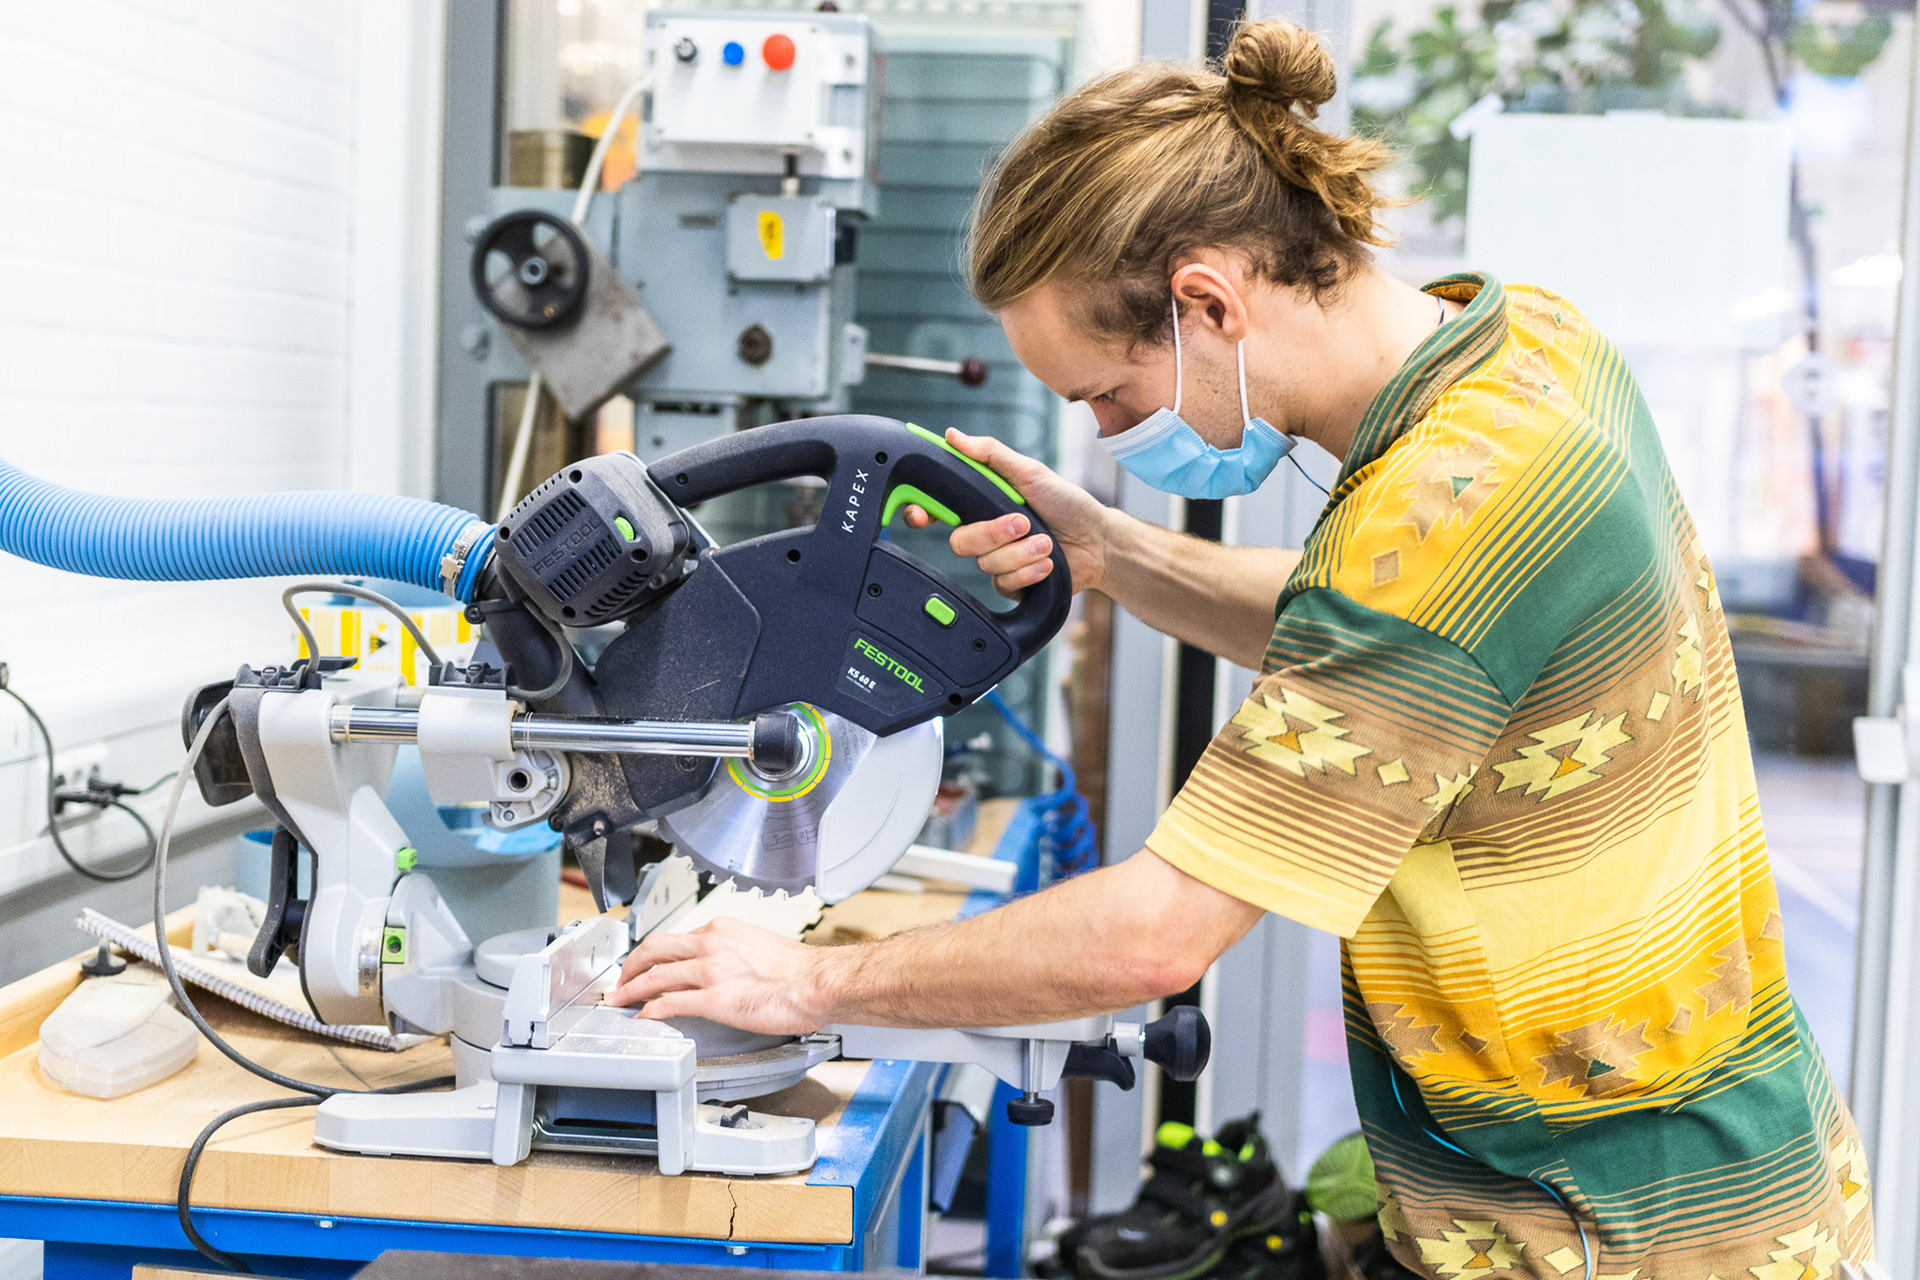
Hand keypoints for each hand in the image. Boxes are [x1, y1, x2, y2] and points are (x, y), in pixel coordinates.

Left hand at [605, 917, 827, 1034]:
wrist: (818, 983)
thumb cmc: (800, 970)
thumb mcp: (758, 946)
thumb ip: (732, 952)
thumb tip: (721, 968)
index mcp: (722, 929)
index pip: (676, 938)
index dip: (654, 954)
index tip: (648, 965)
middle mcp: (711, 944)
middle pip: (654, 949)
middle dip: (630, 966)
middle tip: (621, 980)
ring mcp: (710, 971)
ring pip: (654, 976)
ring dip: (631, 990)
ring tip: (620, 1002)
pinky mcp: (714, 999)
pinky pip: (668, 1004)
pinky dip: (649, 1011)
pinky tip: (644, 1018)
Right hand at [901, 428, 1112, 596]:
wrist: (1097, 542)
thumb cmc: (1068, 503)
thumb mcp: (1030, 471)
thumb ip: (990, 454)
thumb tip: (953, 435)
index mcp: (983, 503)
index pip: (938, 509)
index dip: (920, 512)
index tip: (919, 515)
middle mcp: (986, 532)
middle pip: (960, 541)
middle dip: (993, 533)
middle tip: (1023, 522)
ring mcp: (997, 559)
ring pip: (985, 563)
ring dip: (1020, 552)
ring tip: (1046, 543)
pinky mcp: (1011, 584)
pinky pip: (1003, 583)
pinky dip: (1028, 570)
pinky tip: (1047, 564)